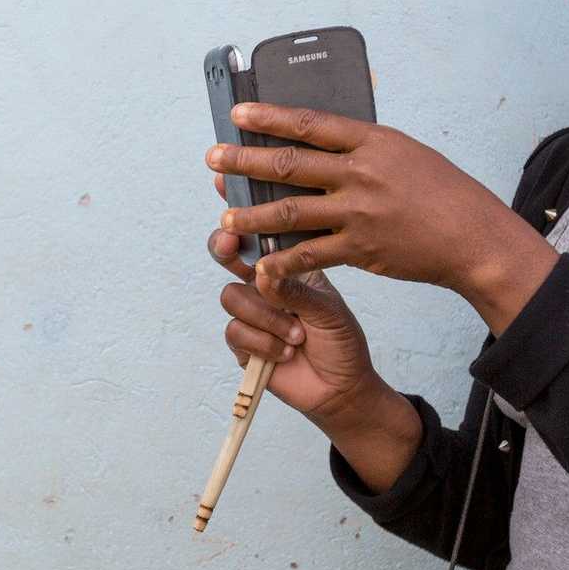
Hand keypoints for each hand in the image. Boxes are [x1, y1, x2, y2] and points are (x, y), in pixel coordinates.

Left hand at [206, 102, 534, 289]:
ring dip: (252, 216)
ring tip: (225, 218)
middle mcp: (361, 173)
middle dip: (245, 161)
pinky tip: (261, 266)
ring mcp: (359, 212)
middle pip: (290, 164)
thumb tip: (320, 139)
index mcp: (372, 141)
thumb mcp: (405, 153)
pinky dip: (282, 262)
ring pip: (290, 211)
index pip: (310, 122)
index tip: (237, 114)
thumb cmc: (441, 192)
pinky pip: (310, 255)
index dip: (269, 117)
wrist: (472, 236)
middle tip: (213, 159)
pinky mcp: (361, 249)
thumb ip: (363, 147)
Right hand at [207, 174, 383, 420]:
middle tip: (231, 245)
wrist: (344, 388)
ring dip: (267, 317)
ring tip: (297, 333)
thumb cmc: (342, 340)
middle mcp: (264, 283)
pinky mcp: (243, 344)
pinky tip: (288, 351)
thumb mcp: (327, 306)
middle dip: (226, 247)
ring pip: (232, 296)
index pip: (260, 229)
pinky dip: (264, 342)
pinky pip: (235, 331)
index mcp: (287, 264)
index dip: (240, 206)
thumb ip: (295, 287)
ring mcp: (251, 312)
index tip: (224, 181)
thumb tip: (261, 272)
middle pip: (227, 254)